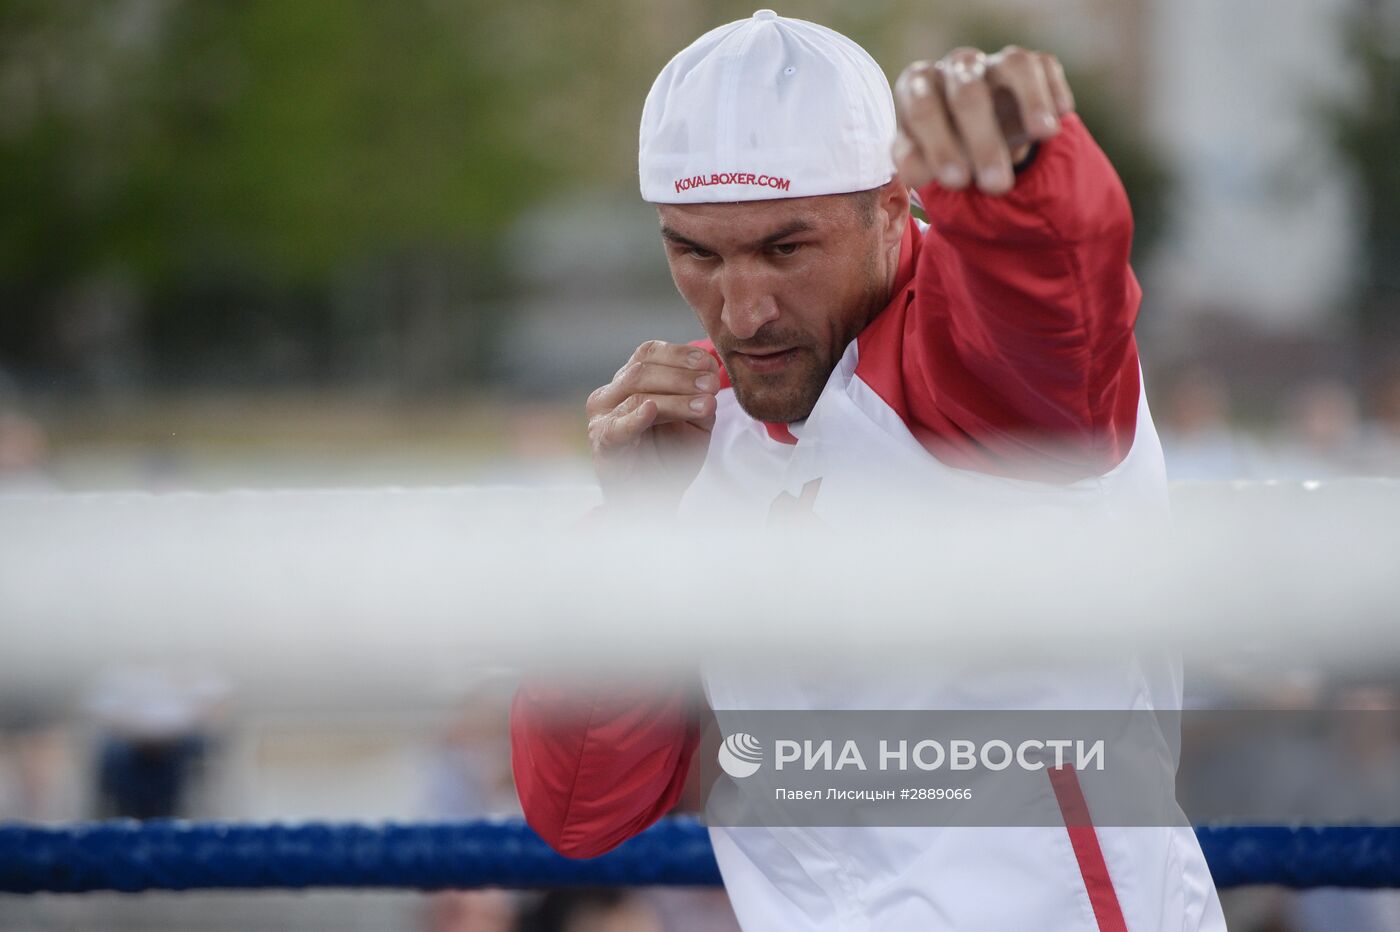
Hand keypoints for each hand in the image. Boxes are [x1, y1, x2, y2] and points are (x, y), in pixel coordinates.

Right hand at [586, 340, 719, 508]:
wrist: (652, 498)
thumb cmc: (670, 455)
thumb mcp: (694, 420)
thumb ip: (700, 396)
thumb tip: (711, 371)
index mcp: (628, 382)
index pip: (648, 353)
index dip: (678, 353)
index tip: (708, 362)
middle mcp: (609, 395)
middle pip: (642, 370)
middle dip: (682, 375)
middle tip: (711, 384)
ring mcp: (602, 418)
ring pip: (638, 395)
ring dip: (676, 397)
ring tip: (706, 404)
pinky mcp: (603, 444)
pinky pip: (618, 427)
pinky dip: (635, 417)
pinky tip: (652, 410)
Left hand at [892, 46, 1075, 195]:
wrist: (975, 131)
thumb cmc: (943, 143)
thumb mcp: (924, 158)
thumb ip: (915, 165)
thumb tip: (912, 174)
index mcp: (919, 85)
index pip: (923, 107)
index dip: (940, 145)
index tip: (956, 182)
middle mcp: (956, 66)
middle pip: (967, 92)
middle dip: (983, 141)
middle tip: (996, 185)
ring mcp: (995, 62)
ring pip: (1013, 66)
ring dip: (1031, 101)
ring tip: (1045, 134)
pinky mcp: (1031, 64)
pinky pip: (1043, 67)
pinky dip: (1052, 90)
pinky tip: (1060, 114)